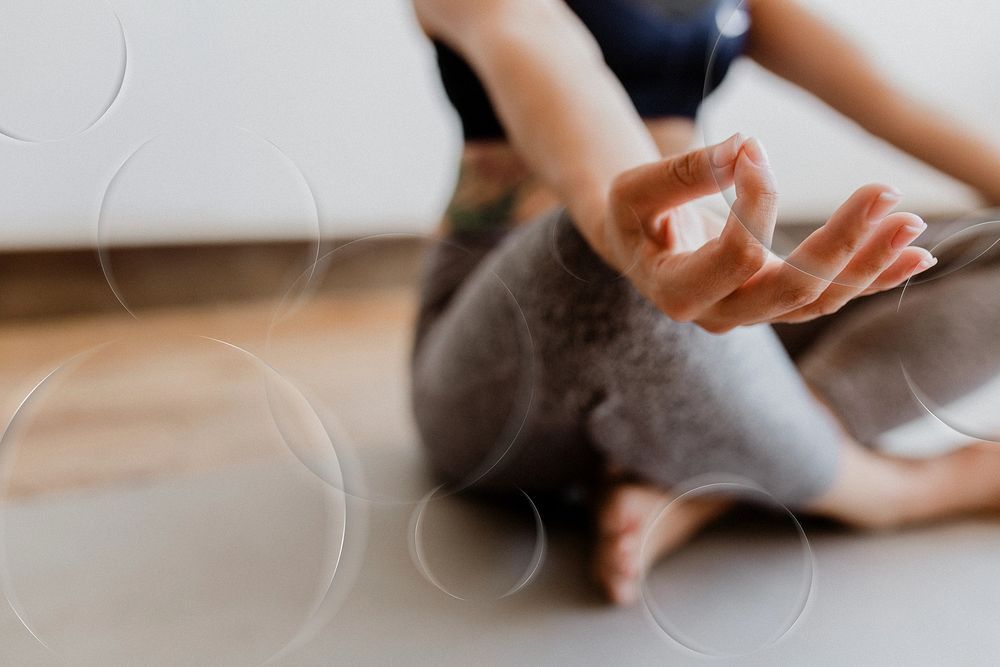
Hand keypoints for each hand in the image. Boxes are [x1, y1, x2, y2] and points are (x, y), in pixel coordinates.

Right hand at [604, 134, 936, 332]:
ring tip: (911, 222)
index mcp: (678, 293)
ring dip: (871, 263)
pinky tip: (914, 258)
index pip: (737, 256)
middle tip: (884, 191)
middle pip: (793, 291)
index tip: (755, 148)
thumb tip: (747, 148)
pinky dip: (873, 278)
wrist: (640, 247)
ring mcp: (753, 314)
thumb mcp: (635, 190)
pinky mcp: (778, 303)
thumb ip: (683, 173)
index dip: (757, 201)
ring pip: (822, 300)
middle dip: (842, 244)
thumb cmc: (634, 218)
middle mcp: (720, 316)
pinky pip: (831, 298)